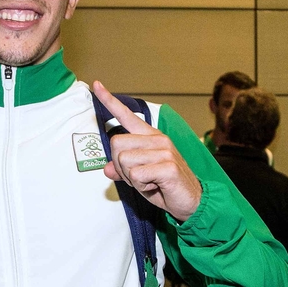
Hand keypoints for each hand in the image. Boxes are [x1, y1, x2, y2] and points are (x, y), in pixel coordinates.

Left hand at [93, 81, 201, 221]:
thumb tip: (105, 168)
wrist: (191, 201)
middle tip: (139, 176)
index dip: (109, 101)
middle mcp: (157, 139)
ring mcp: (164, 150)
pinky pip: (136, 175)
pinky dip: (140, 186)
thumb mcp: (138, 177)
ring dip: (131, 178)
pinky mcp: (168, 166)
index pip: (126, 115)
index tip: (96, 85)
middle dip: (121, 166)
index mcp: (149, 136)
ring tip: (149, 181)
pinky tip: (155, 185)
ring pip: (124, 161)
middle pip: (116, 144)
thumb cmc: (164, 186)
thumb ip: (121, 170)